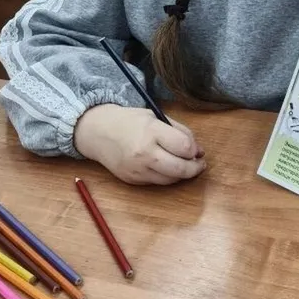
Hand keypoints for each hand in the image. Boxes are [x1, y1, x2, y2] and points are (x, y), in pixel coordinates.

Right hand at [74, 104, 205, 184]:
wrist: (98, 133)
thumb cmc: (129, 121)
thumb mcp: (156, 116)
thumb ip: (179, 131)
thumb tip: (199, 151)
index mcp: (151, 132)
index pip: (183, 147)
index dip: (195, 149)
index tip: (196, 148)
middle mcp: (144, 153)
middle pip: (180, 169)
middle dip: (195, 168)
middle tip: (199, 163)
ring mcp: (137, 169)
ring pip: (171, 179)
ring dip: (182, 174)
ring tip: (185, 164)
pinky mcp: (132, 180)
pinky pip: (157, 182)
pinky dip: (167, 176)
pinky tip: (168, 167)